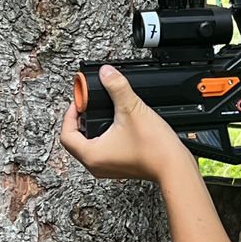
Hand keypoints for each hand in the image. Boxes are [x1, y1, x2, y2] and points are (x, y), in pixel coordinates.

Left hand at [61, 65, 187, 182]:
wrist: (174, 166)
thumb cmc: (154, 148)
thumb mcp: (132, 109)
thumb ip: (116, 86)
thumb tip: (106, 72)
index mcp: (91, 155)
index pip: (66, 134)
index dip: (70, 114)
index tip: (79, 102)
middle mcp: (96, 165)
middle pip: (76, 140)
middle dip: (81, 119)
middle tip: (88, 105)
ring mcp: (108, 168)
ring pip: (89, 146)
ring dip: (92, 128)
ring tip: (102, 113)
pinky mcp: (119, 167)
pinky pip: (103, 150)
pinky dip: (104, 136)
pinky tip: (116, 125)